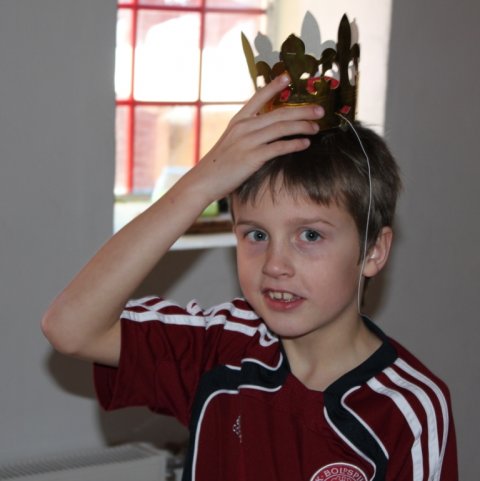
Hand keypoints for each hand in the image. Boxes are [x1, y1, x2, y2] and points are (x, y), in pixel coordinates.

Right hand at [189, 74, 323, 201]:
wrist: (204, 181)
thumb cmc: (219, 164)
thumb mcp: (230, 142)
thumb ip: (247, 133)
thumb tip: (265, 131)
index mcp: (238, 121)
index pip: (258, 97)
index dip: (274, 86)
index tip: (288, 77)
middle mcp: (244, 127)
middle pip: (279, 113)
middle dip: (302, 109)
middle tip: (320, 110)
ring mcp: (248, 141)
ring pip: (281, 128)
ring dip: (302, 126)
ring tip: (316, 127)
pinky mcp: (252, 157)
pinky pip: (278, 147)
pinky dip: (294, 144)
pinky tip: (305, 143)